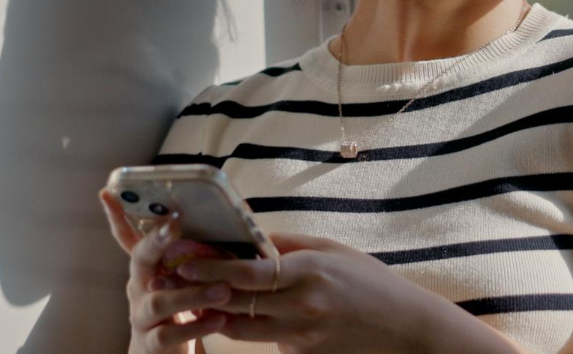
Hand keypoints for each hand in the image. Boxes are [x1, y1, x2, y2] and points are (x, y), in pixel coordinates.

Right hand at [99, 190, 233, 353]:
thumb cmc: (180, 308)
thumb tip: (235, 215)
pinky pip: (169, 334)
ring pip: (159, 301)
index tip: (108, 193)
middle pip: (140, 260)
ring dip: (191, 294)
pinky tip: (218, 320)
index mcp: (147, 267)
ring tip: (223, 289)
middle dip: (156, 241)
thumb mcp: (183, 278)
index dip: (116, 216)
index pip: (128, 237)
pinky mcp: (151, 343)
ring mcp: (141, 315)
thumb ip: (196, 254)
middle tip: (175, 227)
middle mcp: (138, 287)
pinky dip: (195, 326)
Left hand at [173, 232, 447, 353]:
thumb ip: (287, 244)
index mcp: (311, 272)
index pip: (251, 272)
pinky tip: (230, 313)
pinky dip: (245, 326)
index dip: (213, 267)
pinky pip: (262, 339)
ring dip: (211, 313)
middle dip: (199, 289)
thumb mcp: (332, 250)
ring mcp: (300, 335)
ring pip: (239, 328)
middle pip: (235, 302)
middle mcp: (302, 307)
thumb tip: (247, 234)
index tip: (184, 259)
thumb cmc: (369, 281)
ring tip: (188, 296)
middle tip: (169, 277)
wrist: (403, 328)